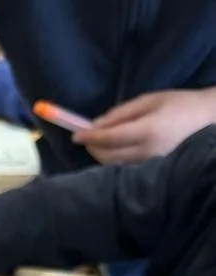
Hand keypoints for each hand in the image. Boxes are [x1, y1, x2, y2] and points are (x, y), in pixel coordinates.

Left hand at [75, 89, 215, 164]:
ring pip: (113, 166)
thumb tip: (95, 124)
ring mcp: (149, 166)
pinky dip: (113, 160)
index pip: (110, 139)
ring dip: (101, 155)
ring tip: (99, 142)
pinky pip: (124, 169)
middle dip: (93, 146)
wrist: (209, 121)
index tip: (75, 135)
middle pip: (107, 156)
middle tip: (86, 136)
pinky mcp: (151, 173)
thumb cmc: (180, 105)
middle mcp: (147, 153)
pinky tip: (113, 151)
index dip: (90, 137)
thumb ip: (121, 113)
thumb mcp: (150, 100)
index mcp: (148, 131)